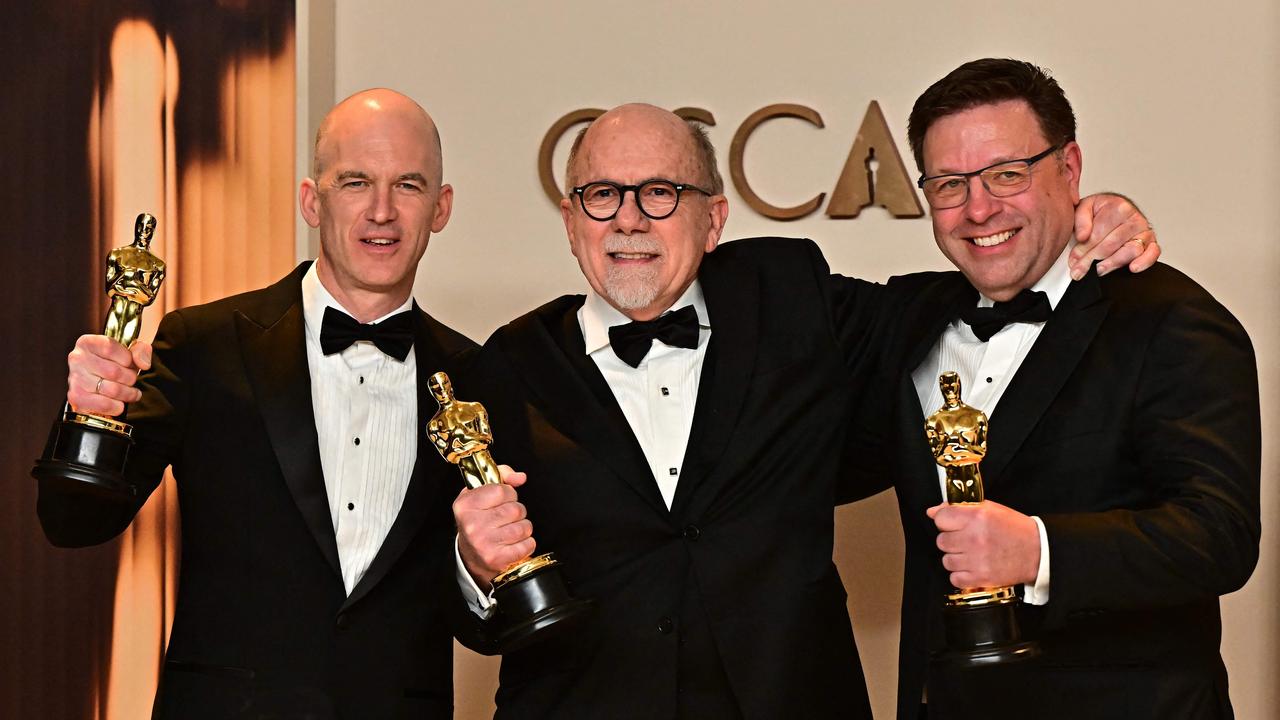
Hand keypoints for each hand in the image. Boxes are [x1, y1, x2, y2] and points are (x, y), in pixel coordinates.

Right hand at [67, 334, 152, 415]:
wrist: (97, 384)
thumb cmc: (113, 365)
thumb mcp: (130, 351)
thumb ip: (141, 350)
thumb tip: (144, 364)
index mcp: (88, 343)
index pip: (110, 348)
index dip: (127, 359)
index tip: (130, 364)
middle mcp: (77, 359)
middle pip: (114, 372)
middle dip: (130, 379)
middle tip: (131, 380)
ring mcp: (75, 379)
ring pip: (113, 390)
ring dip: (128, 394)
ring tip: (130, 392)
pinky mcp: (77, 397)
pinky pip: (105, 404)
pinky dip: (117, 406)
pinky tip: (119, 403)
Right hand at [454, 465, 533, 588]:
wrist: (472, 556)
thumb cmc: (479, 520)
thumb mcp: (481, 493)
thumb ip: (502, 476)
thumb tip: (520, 477)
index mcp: (465, 505)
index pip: (501, 490)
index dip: (508, 493)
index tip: (503, 499)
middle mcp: (472, 525)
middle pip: (515, 509)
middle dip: (517, 511)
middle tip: (507, 517)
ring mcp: (484, 543)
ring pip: (524, 527)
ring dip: (523, 527)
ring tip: (510, 530)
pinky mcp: (497, 559)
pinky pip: (528, 544)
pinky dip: (527, 543)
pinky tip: (514, 543)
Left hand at [927, 500, 1039, 588]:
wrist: (1038, 552)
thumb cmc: (1014, 530)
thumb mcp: (990, 510)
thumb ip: (960, 508)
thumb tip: (933, 511)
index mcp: (977, 517)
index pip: (941, 518)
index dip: (945, 521)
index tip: (953, 524)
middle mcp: (974, 538)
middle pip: (941, 541)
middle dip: (952, 540)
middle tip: (966, 540)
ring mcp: (977, 560)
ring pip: (946, 561)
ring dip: (956, 558)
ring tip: (972, 554)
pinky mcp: (980, 578)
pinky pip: (954, 578)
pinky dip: (961, 575)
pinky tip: (973, 567)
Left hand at [1069, 193, 1160, 279]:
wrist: (1115, 212)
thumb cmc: (1100, 212)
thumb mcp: (1085, 208)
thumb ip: (1080, 219)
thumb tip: (1082, 236)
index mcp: (1118, 207)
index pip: (1099, 233)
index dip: (1083, 249)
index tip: (1073, 260)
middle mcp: (1134, 218)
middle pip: (1112, 244)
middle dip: (1092, 260)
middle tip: (1079, 270)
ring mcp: (1144, 232)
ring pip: (1130, 251)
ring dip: (1112, 263)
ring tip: (1098, 270)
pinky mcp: (1151, 244)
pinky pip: (1153, 254)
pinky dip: (1144, 262)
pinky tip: (1132, 268)